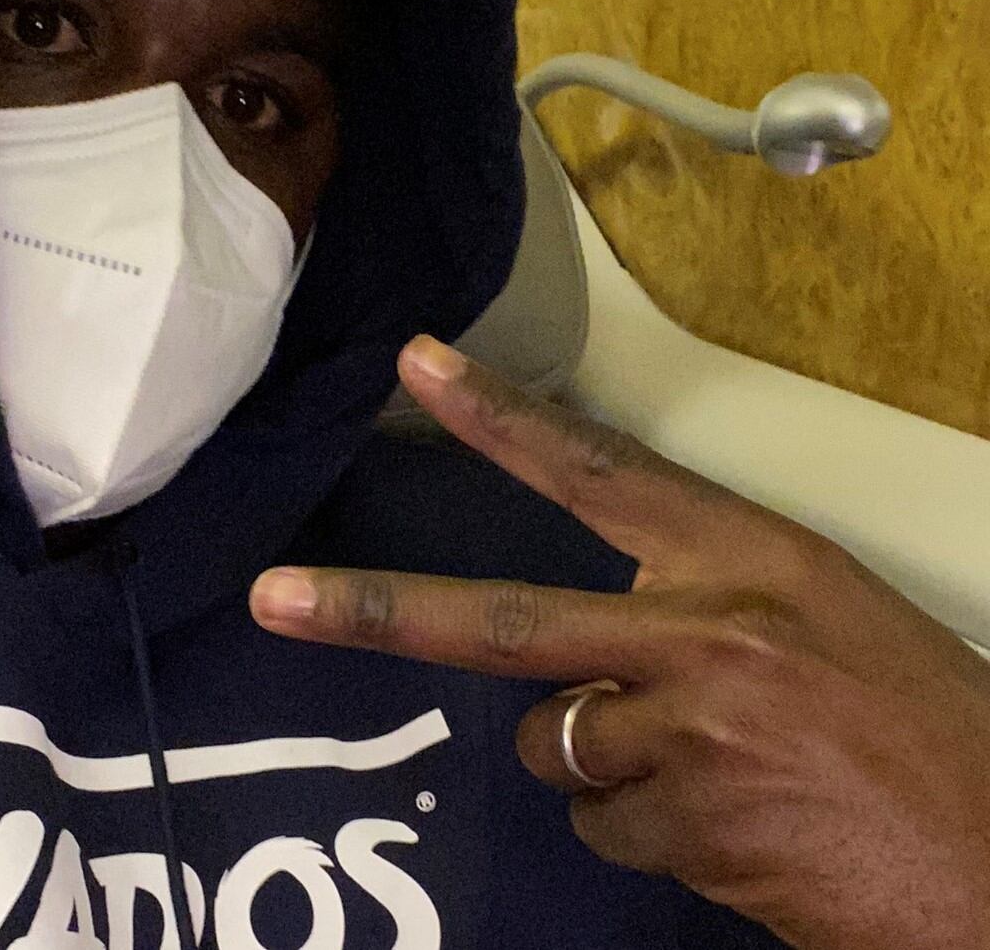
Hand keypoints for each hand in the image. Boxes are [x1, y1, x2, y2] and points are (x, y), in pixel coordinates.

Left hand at [249, 335, 989, 949]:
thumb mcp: (824, 623)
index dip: (500, 416)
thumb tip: (589, 658)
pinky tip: (735, 834)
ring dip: (604, 762)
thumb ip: (699, 612)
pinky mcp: (685, 826)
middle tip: (276, 597)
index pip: (599, 469)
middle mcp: (706, 632)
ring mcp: (688, 732)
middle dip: (375, 611)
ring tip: (716, 774)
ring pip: (555, 743)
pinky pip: (602, 823)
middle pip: (503, 618)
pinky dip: (646, 830)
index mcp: (750, 558)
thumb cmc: (926, 728)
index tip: (417, 366)